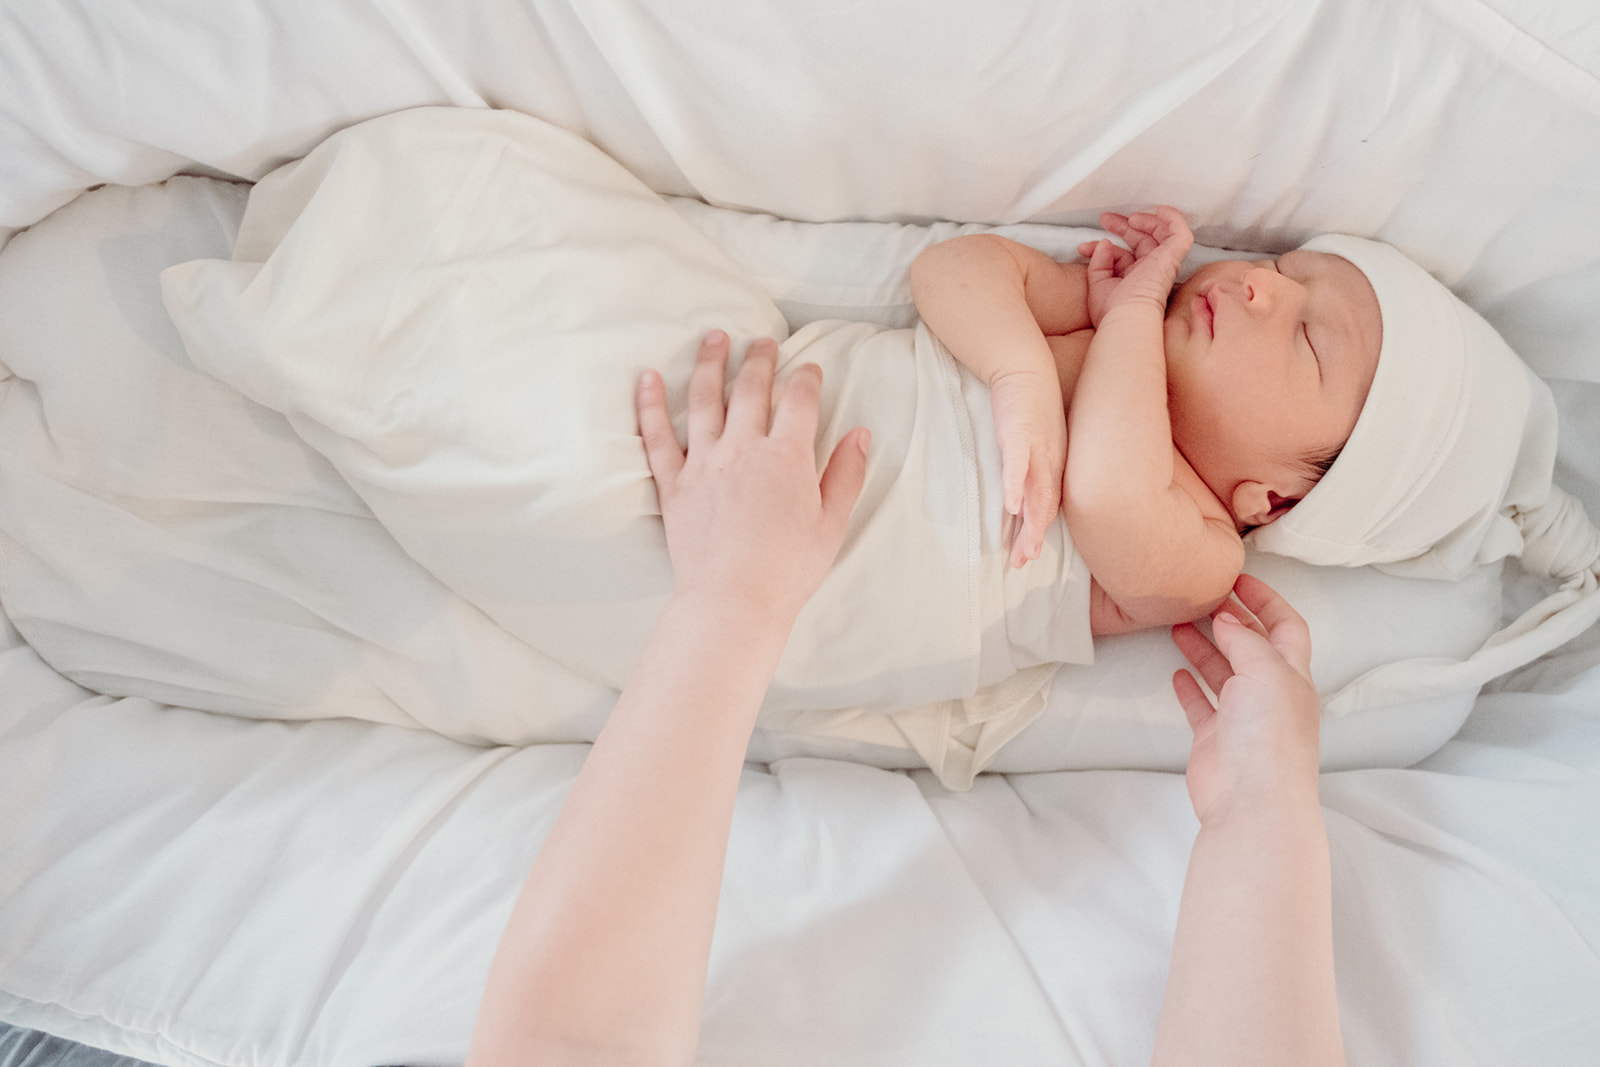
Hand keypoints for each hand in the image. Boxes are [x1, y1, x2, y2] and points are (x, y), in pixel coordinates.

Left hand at [637, 330, 869, 624]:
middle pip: (751, 389)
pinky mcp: (673, 484)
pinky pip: (657, 437)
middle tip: (762, 341)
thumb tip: (860, 434)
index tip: (808, 367)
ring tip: (713, 338)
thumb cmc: (788, 570)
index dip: (805, 377)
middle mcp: (743, 448)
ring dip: (709, 364)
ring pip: (704, 400)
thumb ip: (846, 474)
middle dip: (759, 359)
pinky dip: (650, 404)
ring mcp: (704, 463)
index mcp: (787, 457)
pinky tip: (646, 378)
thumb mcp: (831, 524)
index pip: (799, 400)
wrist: (733, 601)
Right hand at [988, 368, 1065, 567]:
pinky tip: (1011, 504)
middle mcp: (1049, 458)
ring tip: (1026, 547)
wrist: (1023, 362)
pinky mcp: (1021, 429)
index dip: (1038, 532)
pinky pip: (1019, 461)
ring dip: (1031, 521)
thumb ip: (1027, 464)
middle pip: (1044, 505)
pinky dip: (1016, 484)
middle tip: (1023, 562)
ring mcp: (1037, 446)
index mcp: (1053, 463)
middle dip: (1034, 536)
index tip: (1028, 557)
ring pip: (1036, 490)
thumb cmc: (1026, 402)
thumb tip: (1017, 493)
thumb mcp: (1032, 437)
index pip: (1048, 504)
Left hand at [1076, 206, 1193, 325]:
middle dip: (1123, 226)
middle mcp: (1149, 270)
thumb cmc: (1111, 311)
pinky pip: (1180, 234)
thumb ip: (1098, 263)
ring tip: (1129, 217)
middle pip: (1142, 240)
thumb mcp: (1096, 284)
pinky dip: (1174, 219)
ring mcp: (1161, 263)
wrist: (1125, 318)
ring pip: (1161, 234)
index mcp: (1133, 278)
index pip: (1122, 254)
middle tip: (1105, 219)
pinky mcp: (1171, 258)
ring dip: (1145, 220)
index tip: (1083, 247)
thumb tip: (1105, 242)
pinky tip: (1160, 210)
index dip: (1102, 246)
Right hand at [1169, 573, 1321, 824]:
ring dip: (1204, 647)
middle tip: (1202, 596)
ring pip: (1223, 672)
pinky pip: (1202, 705)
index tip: (1238, 579)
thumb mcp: (1265, 670)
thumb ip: (1244, 639)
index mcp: (1293, 676)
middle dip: (1230, 619)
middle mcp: (1271, 694)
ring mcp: (1242, 718)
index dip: (1266, 601)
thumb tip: (1225, 618)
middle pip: (1252, 646)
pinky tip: (1176, 672)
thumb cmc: (1269, 736)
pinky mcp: (1215, 739)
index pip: (1286, 626)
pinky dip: (1190, 687)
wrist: (1253, 800)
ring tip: (1178, 624)